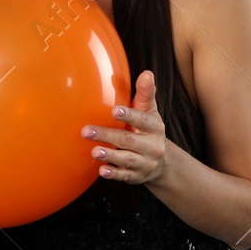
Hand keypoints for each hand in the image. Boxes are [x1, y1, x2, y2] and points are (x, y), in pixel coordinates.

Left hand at [82, 69, 169, 184]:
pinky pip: (125, 176)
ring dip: (110, 156)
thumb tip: (147, 73)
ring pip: (127, 160)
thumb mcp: (150, 111)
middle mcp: (152, 146)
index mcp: (155, 127)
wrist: (163, 163)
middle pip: (129, 140)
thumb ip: (145, 93)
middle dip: (108, 136)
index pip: (143, 120)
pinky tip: (102, 171)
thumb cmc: (149, 129)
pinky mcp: (136, 176)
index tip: (115, 110)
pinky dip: (114, 174)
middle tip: (87, 131)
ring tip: (94, 151)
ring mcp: (145, 163)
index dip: (130, 115)